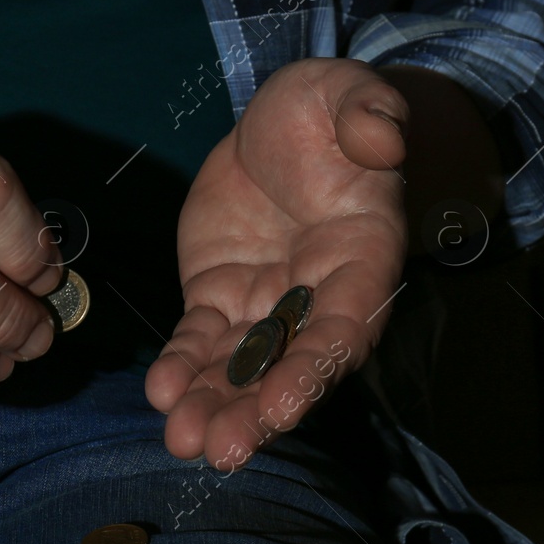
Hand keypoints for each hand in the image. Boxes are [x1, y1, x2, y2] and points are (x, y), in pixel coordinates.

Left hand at [145, 58, 407, 466]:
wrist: (279, 122)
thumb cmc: (328, 110)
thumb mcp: (349, 93)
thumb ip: (369, 114)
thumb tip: (383, 135)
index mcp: (362, 259)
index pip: (345, 325)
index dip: (317, 366)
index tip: (286, 402)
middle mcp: (317, 297)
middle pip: (290, 365)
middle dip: (257, 411)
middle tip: (222, 450)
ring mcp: (265, 303)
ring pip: (242, 368)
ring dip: (214, 406)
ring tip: (183, 441)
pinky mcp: (218, 297)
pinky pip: (199, 341)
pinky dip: (180, 368)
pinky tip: (160, 393)